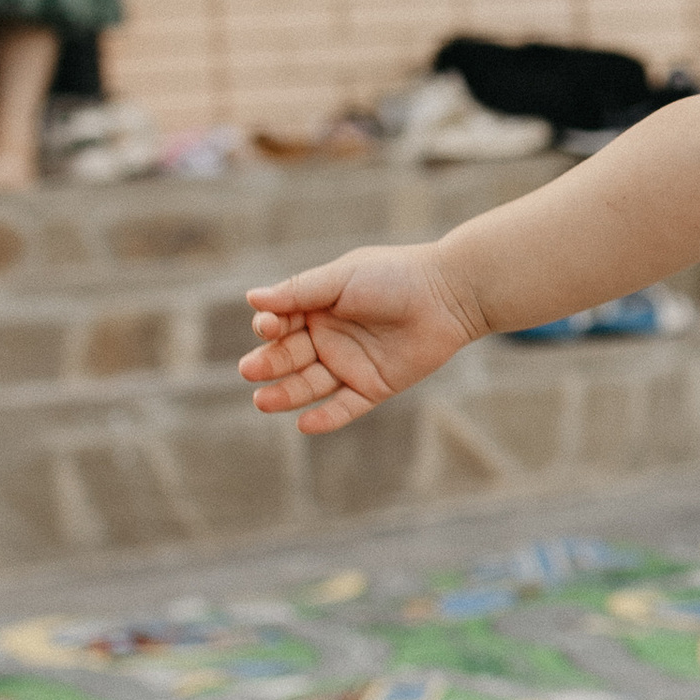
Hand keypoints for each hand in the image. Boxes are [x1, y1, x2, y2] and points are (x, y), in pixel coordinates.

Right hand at [240, 243, 481, 432]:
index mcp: (318, 308)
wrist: (449, 294)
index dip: (269, 328)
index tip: (266, 327)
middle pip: (290, 356)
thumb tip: (252, 299)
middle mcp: (329, 338)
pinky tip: (305, 424)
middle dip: (269, 364)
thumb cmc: (394, 276)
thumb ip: (300, 291)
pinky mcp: (374, 387)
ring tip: (262, 401)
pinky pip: (345, 407)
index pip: (281, 323)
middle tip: (250, 371)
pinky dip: (326, 418)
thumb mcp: (343, 278)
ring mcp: (351, 365)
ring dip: (287, 394)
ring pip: (311, 385)